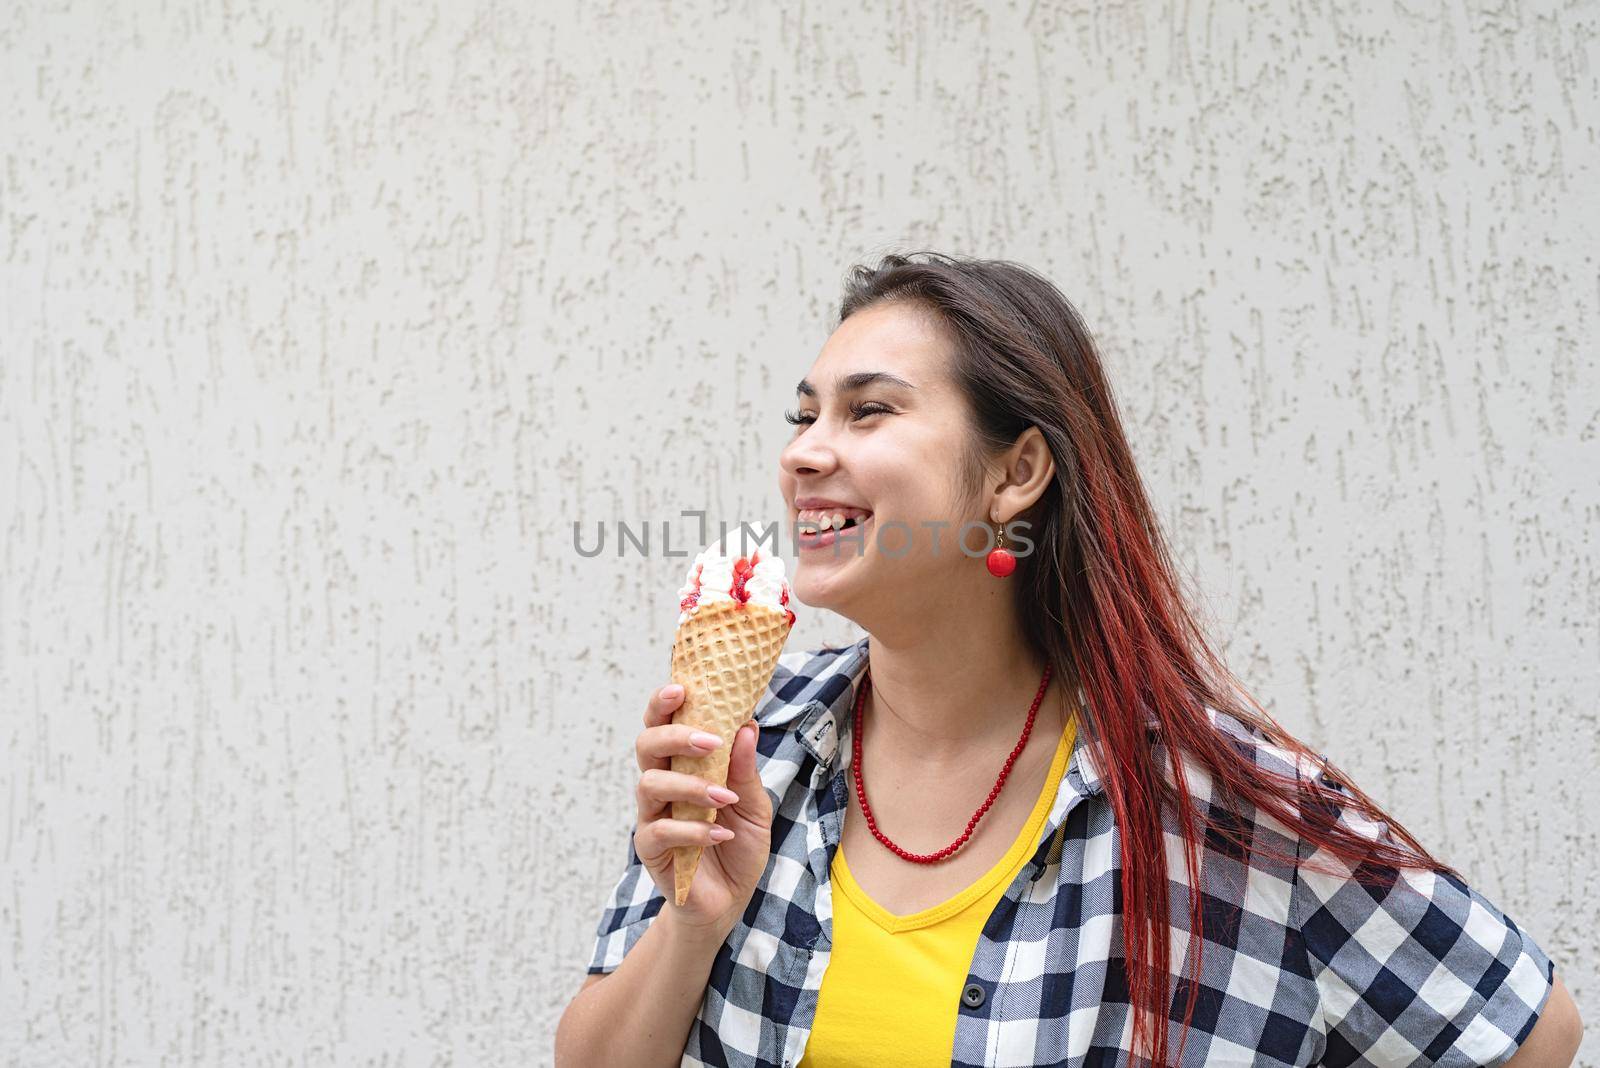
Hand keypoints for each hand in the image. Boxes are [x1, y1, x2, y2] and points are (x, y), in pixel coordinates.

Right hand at [631, 685, 774, 934]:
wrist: (727, 902)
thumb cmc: (737, 845)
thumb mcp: (753, 806)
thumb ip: (745, 770)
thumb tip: (747, 726)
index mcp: (682, 765)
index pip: (664, 724)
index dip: (664, 702)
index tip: (682, 687)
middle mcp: (661, 784)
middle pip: (646, 744)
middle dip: (674, 735)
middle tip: (708, 740)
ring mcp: (652, 816)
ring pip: (649, 784)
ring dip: (690, 786)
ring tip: (724, 799)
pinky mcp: (651, 849)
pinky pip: (661, 831)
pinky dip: (693, 831)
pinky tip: (720, 836)